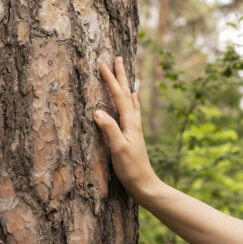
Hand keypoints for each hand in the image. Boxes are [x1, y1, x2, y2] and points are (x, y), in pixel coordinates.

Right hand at [94, 57, 157, 197]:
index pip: (119, 97)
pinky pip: (133, 111)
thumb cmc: (131, 169)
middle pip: (126, 94)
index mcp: (130, 123)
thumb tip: (97, 111)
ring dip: (125, 86)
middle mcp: (134, 122)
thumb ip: (109, 130)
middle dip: (121, 76)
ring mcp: (135, 128)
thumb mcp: (118, 149)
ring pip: (130, 101)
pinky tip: (134, 99)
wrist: (145, 184)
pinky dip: (132, 101)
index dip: (111, 81)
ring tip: (125, 74)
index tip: (103, 65)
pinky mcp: (134, 135)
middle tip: (118, 59)